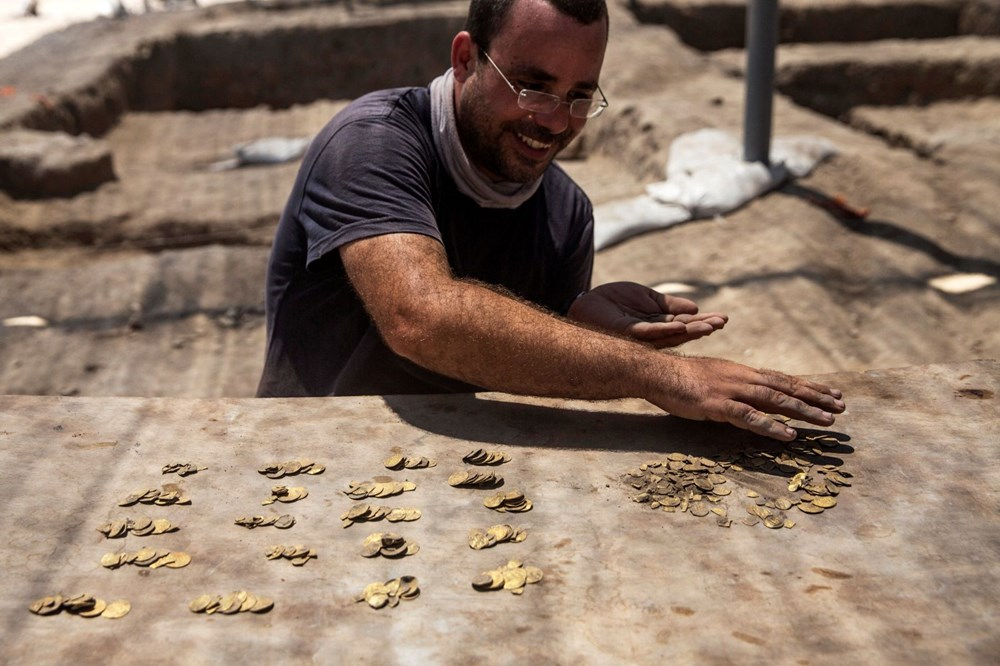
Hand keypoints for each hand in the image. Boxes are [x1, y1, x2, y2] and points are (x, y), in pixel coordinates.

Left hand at [568, 282, 726, 347]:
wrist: (588, 303)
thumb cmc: (615, 302)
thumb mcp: (648, 298)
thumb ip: (669, 305)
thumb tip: (695, 307)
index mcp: (659, 326)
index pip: (686, 325)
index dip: (704, 322)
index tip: (723, 318)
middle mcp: (653, 336)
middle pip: (683, 333)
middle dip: (703, 328)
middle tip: (723, 323)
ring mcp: (641, 337)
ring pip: (670, 336)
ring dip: (691, 331)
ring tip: (710, 325)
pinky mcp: (628, 333)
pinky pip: (649, 333)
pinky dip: (666, 330)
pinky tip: (681, 325)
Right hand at [651, 356, 845, 440]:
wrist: (657, 372)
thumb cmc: (681, 378)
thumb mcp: (714, 377)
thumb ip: (734, 386)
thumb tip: (751, 397)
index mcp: (742, 373)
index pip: (782, 379)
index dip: (809, 388)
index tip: (832, 394)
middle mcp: (743, 378)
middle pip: (786, 388)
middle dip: (816, 398)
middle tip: (842, 407)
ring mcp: (732, 390)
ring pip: (775, 401)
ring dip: (803, 411)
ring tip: (827, 420)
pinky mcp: (718, 405)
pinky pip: (749, 417)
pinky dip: (770, 426)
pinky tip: (788, 435)